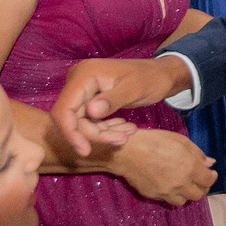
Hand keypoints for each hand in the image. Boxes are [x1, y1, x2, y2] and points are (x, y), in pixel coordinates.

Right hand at [55, 57, 192, 155]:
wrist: (161, 74)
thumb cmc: (151, 78)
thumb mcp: (135, 88)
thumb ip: (113, 100)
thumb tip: (91, 112)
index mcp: (84, 74)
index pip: (65, 109)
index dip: (71, 132)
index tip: (85, 151)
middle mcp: (78, 81)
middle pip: (73, 118)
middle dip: (94, 134)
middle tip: (122, 140)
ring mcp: (83, 90)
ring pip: (82, 122)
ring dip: (103, 133)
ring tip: (128, 134)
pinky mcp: (90, 99)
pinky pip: (90, 120)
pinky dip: (105, 129)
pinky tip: (125, 130)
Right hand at [110, 128, 216, 205]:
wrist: (128, 152)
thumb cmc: (155, 142)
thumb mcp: (181, 141)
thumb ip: (198, 154)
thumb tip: (209, 163)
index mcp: (190, 168)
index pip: (208, 181)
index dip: (212, 177)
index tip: (210, 172)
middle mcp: (181, 183)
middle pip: (198, 194)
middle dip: (202, 187)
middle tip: (199, 180)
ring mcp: (167, 192)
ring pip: (183, 201)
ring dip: (186, 193)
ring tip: (184, 184)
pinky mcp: (155, 196)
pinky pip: (168, 200)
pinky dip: (172, 195)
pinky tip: (170, 185)